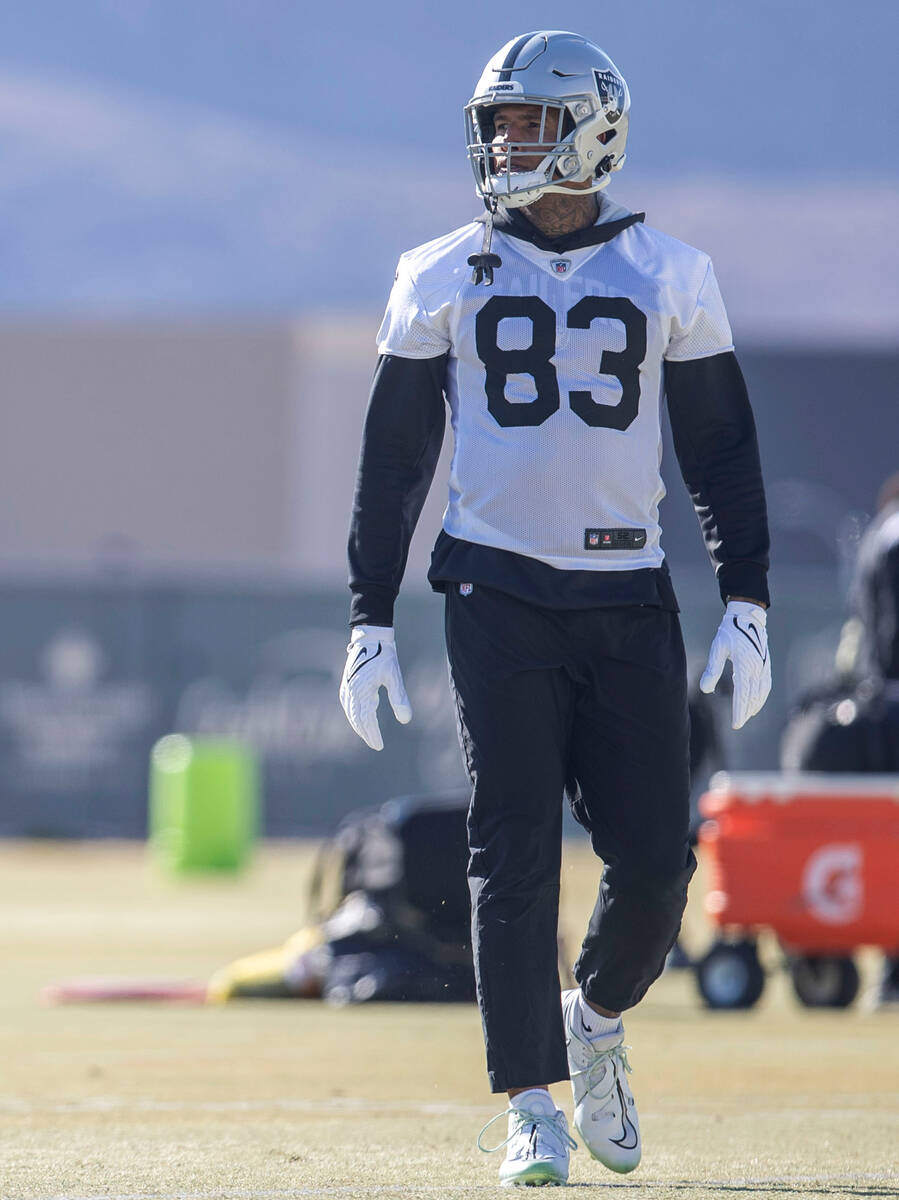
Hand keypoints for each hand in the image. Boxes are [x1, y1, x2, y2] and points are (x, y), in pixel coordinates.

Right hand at [339, 625, 411, 750]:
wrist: (370, 637)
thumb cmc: (384, 655)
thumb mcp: (394, 676)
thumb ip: (399, 698)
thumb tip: (406, 720)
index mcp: (361, 690)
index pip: (366, 719)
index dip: (372, 734)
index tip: (379, 746)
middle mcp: (350, 691)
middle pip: (356, 719)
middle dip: (365, 733)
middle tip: (375, 744)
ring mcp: (346, 687)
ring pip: (351, 713)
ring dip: (359, 726)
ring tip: (369, 735)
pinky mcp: (346, 684)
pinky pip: (348, 705)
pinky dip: (354, 715)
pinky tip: (361, 718)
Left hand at [699, 601, 770, 729]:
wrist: (747, 617)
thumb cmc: (730, 632)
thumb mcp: (717, 648)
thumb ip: (712, 669)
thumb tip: (705, 689)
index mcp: (744, 664)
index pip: (742, 693)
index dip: (739, 711)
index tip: (736, 724)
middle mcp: (756, 667)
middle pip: (752, 696)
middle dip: (745, 711)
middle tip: (738, 724)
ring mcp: (763, 666)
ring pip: (761, 692)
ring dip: (754, 705)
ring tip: (746, 716)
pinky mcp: (765, 664)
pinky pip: (765, 685)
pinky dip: (762, 696)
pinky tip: (755, 702)